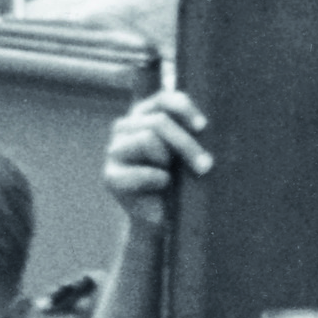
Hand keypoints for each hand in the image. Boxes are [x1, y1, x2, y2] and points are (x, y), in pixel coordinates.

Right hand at [103, 87, 211, 223]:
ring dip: (167, 160)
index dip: (184, 109)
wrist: (159, 218)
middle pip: (158, 122)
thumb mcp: (186, 154)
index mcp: (144, 115)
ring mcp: (114, 151)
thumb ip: (189, 134)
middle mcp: (125, 128)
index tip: (203, 127)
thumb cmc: (178, 181)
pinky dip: (157, 179)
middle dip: (186, 144)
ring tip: (172, 177)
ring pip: (147, 139)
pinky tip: (162, 185)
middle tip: (206, 166)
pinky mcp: (111, 177)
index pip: (163, 100)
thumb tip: (202, 125)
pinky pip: (140, 171)